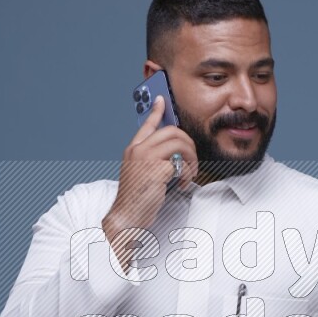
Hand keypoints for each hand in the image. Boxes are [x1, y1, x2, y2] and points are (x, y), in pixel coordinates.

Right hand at [102, 95, 198, 271]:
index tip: (162, 100)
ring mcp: (147, 158)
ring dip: (191, 159)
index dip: (156, 111)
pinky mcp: (157, 170)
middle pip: (172, 131)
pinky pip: (181, 163)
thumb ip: (151, 160)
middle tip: (191, 160)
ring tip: (188, 174)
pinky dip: (187, 174)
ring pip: (179, 143)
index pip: (146, 124)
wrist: (126, 216)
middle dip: (188, 145)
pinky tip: (181, 184)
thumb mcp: (140, 174)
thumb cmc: (135, 199)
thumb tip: (172, 154)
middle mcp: (138, 150)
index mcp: (133, 150)